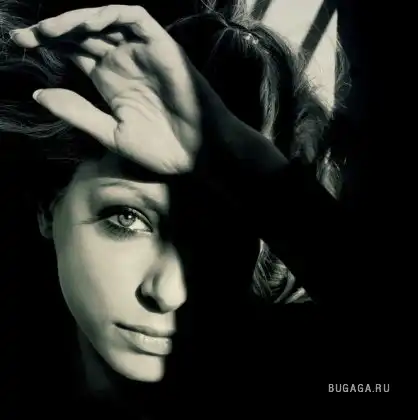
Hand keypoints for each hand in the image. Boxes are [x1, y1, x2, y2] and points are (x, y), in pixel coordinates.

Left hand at [10, 5, 201, 173]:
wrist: (198, 153)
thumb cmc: (160, 148)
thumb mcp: (110, 133)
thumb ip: (77, 112)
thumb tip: (37, 92)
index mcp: (110, 82)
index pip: (74, 52)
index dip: (47, 46)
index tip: (19, 47)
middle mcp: (123, 62)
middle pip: (83, 34)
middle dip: (52, 32)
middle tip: (23, 38)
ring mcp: (142, 52)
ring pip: (104, 21)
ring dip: (75, 21)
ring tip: (47, 32)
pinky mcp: (162, 45)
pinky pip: (134, 18)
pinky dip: (109, 15)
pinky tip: (86, 25)